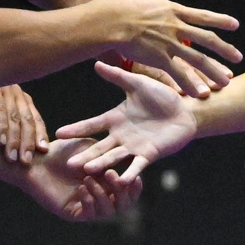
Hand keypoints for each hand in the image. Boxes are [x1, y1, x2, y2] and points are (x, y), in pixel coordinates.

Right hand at [0, 84, 48, 163]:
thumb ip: (11, 131)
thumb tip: (25, 154)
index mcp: (21, 100)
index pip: (35, 119)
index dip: (40, 135)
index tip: (43, 151)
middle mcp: (15, 93)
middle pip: (27, 120)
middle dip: (28, 142)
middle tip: (26, 161)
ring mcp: (3, 90)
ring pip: (14, 118)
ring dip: (14, 139)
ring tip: (12, 157)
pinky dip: (0, 127)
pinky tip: (0, 142)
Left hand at [18, 138, 142, 220]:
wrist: (36, 160)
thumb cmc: (62, 151)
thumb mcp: (91, 148)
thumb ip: (110, 156)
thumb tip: (131, 164)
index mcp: (107, 182)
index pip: (128, 190)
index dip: (134, 187)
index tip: (136, 177)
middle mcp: (100, 196)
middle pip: (122, 204)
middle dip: (121, 192)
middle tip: (113, 177)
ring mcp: (87, 206)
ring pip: (108, 210)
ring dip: (102, 194)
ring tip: (90, 179)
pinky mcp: (73, 213)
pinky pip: (89, 214)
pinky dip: (89, 201)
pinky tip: (82, 188)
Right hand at [53, 61, 198, 182]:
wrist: (186, 110)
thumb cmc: (162, 96)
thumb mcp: (138, 84)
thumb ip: (118, 76)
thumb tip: (96, 63)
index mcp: (116, 118)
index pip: (92, 125)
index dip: (76, 129)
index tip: (58, 134)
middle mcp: (121, 135)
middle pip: (99, 147)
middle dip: (85, 154)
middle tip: (68, 163)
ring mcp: (134, 146)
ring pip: (114, 157)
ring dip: (101, 165)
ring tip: (87, 171)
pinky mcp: (149, 154)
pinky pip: (137, 166)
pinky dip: (129, 174)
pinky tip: (119, 182)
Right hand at [92, 0, 240, 92]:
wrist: (109, 21)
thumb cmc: (116, 7)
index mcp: (172, 10)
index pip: (202, 15)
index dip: (220, 20)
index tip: (235, 25)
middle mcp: (176, 26)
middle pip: (207, 39)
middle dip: (224, 49)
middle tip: (238, 57)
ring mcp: (169, 43)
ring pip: (198, 59)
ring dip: (213, 71)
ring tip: (226, 82)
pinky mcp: (159, 57)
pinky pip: (179, 73)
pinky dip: (190, 84)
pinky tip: (200, 94)